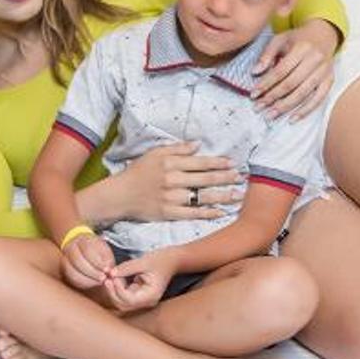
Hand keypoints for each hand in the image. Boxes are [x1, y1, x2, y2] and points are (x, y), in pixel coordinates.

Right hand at [60, 231, 118, 290]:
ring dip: (87, 280)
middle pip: (78, 261)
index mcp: (81, 240)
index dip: (98, 262)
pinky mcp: (64, 270)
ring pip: (72, 272)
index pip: (87, 250)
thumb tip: (110, 272)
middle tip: (103, 278)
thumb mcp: (105, 250)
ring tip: (99, 282)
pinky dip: (83, 283)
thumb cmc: (96, 250)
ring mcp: (65, 260)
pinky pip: (71, 279)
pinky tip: (93, 283)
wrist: (81, 248)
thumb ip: (107, 260)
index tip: (107, 270)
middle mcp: (70, 248)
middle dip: (92, 272)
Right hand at [88, 142, 235, 222]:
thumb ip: (177, 148)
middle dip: (225, 177)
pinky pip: (192, 213)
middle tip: (240, 177)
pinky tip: (220, 212)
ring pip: (202, 196)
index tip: (232, 162)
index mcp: (170, 163)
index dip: (218, 162)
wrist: (120, 195)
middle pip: (205, 178)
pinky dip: (207, 213)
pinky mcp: (168, 213)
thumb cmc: (138, 172)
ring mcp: (171, 197)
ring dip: (222, 195)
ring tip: (237, 194)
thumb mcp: (154, 153)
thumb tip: (198, 144)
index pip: (200, 162)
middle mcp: (172, 179)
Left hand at [102, 250, 173, 311]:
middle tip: (108, 277)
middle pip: (123, 305)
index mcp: (151, 296)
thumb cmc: (162, 259)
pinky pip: (124, 296)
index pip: (129, 300)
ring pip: (122, 302)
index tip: (113, 275)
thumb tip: (111, 273)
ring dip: (114, 291)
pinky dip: (118, 287)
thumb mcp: (144, 261)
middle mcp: (147, 301)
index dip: (118, 289)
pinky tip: (117, 276)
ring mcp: (143, 299)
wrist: (173, 259)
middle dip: (113, 292)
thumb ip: (127, 268)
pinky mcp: (139, 295)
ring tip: (112, 276)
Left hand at [253, 20, 340, 117]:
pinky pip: (318, 99)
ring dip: (285, 107)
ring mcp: (324, 71)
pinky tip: (292, 119)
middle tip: (259, 108)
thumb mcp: (280, 39)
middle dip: (273, 97)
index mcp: (302, 48)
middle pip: (291, 83)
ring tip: (271, 115)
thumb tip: (255, 72)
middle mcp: (315, 60)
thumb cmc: (298, 39)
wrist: (323, 35)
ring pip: (303, 93)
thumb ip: (267, 54)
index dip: (266, 84)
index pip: (281, 71)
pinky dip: (305, 110)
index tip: (253, 95)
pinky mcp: (330, 80)